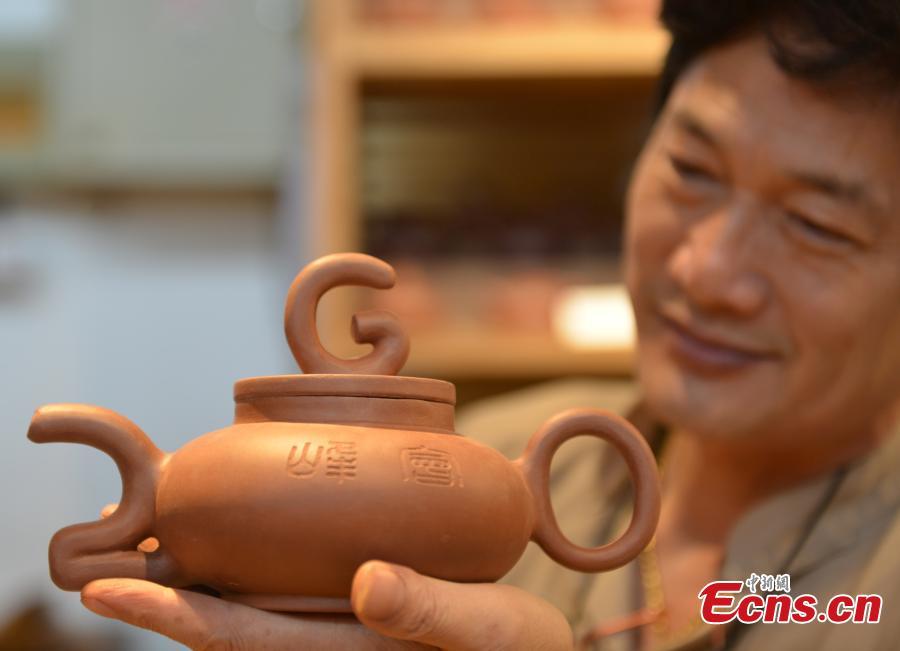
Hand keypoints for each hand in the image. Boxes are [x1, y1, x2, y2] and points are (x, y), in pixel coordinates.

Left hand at [80, 561, 574, 649]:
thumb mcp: (490, 630)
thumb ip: (430, 612)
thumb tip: (367, 579)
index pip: (239, 641)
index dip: (169, 619)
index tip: (104, 592)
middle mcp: (329, 643)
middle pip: (225, 622)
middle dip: (163, 590)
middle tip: (106, 547)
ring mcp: (340, 628)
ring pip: (250, 603)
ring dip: (198, 572)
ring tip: (156, 530)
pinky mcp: (361, 608)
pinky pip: (286, 587)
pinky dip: (250, 559)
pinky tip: (243, 528)